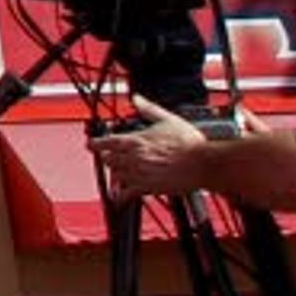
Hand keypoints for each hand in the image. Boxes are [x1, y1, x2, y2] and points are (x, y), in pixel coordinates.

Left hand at [90, 94, 226, 198]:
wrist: (204, 163)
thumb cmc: (189, 143)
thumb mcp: (168, 119)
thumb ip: (148, 109)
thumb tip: (136, 98)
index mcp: (136, 140)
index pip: (106, 142)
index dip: (96, 144)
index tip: (91, 145)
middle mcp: (133, 157)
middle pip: (108, 159)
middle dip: (107, 158)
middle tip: (108, 158)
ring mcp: (139, 173)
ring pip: (115, 175)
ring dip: (114, 174)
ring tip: (115, 173)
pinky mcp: (148, 188)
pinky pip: (126, 193)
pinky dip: (120, 195)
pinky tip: (119, 196)